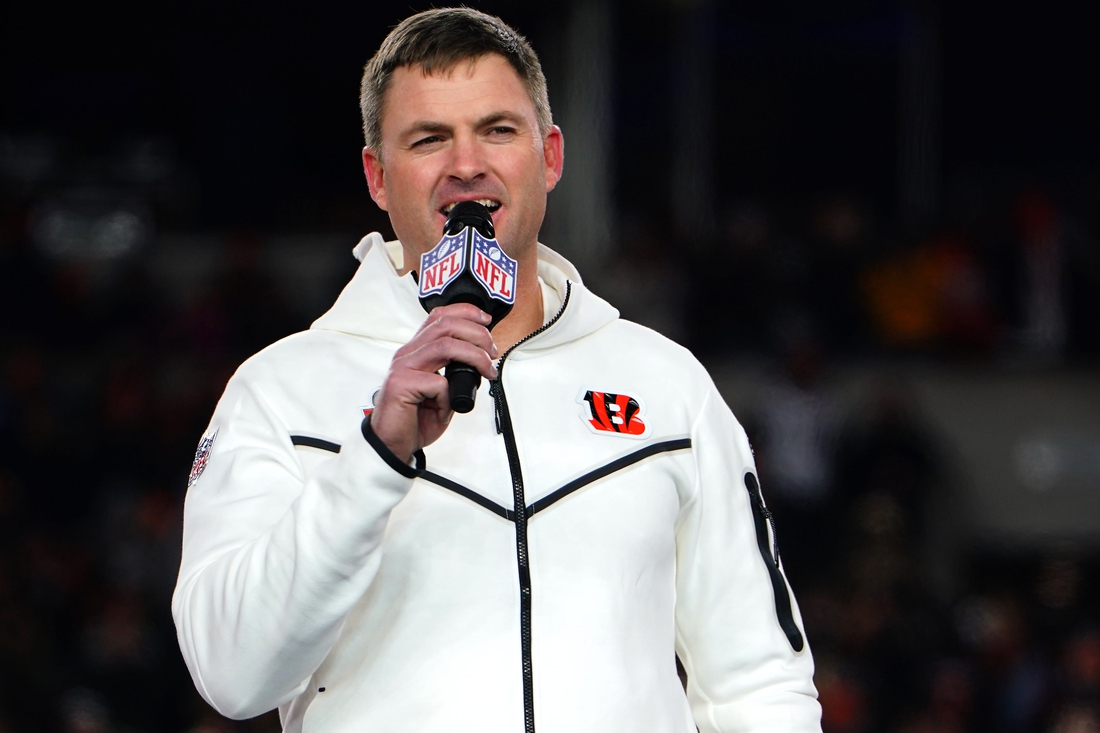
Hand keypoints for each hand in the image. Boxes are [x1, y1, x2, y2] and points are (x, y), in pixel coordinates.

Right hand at [370, 303, 498, 462]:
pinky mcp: (401, 385)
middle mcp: (407, 354)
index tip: (486, 321)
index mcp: (416, 351)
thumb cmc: (414, 419)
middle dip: (477, 334)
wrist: (392, 444)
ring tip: (486, 370)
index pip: (438, 317)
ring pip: (444, 346)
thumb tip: (480, 363)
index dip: (465, 312)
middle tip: (492, 352)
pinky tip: (446, 410)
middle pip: (445, 325)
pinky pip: (437, 382)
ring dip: (474, 356)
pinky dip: (450, 396)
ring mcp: (403, 368)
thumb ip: (453, 373)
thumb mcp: (440, 390)